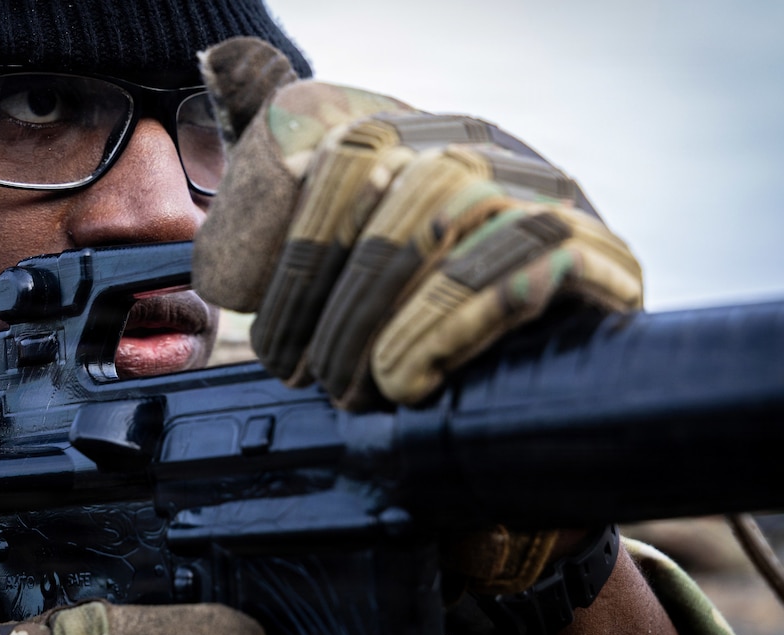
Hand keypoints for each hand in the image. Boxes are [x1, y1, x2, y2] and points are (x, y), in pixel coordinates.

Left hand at [194, 37, 642, 411]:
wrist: (532, 381)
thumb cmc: (415, 313)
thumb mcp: (333, 234)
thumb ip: (277, 162)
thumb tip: (223, 60)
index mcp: (417, 135)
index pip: (347, 150)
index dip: (294, 248)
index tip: (262, 332)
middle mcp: (484, 149)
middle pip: (395, 184)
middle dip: (333, 295)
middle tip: (304, 375)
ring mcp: (546, 194)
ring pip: (451, 215)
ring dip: (382, 316)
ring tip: (352, 388)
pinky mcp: (598, 252)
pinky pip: (523, 263)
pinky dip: (448, 324)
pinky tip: (406, 381)